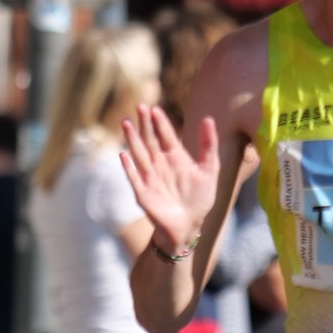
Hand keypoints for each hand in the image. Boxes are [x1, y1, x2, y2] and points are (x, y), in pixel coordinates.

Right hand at [115, 102, 216, 250]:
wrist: (190, 225)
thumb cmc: (199, 198)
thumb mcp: (209, 169)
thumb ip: (209, 145)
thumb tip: (208, 118)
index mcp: (175, 157)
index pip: (166, 135)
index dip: (161, 123)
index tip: (155, 108)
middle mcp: (160, 164)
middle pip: (150, 140)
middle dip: (145, 124)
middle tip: (140, 106)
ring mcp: (150, 178)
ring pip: (139, 154)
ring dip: (132, 140)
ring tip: (126, 123)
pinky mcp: (143, 194)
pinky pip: (134, 178)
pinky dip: (129, 168)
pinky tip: (123, 155)